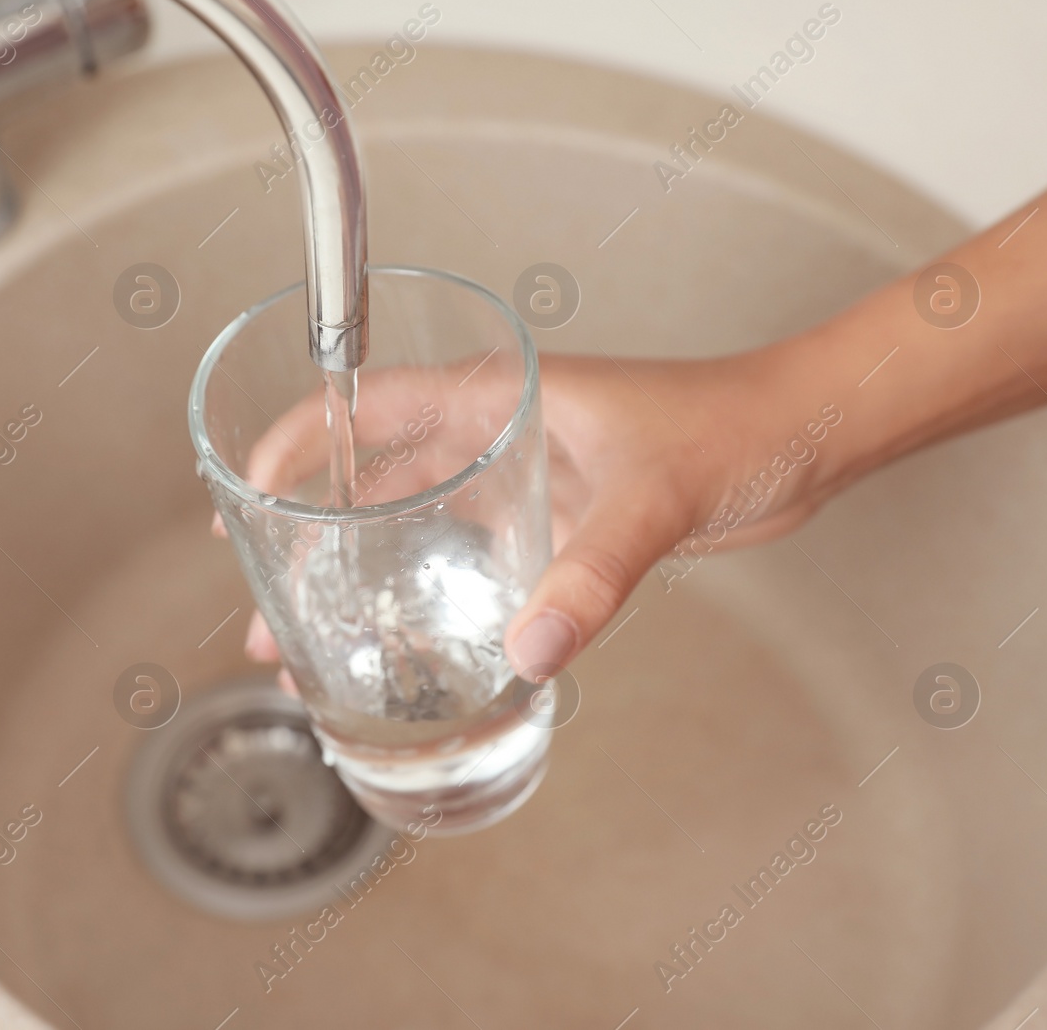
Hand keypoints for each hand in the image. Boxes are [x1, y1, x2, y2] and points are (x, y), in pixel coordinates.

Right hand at [227, 349, 838, 681]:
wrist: (803, 436)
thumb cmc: (735, 423)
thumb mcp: (654, 498)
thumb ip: (592, 575)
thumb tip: (526, 650)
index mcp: (499, 396)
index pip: (365, 405)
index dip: (296, 442)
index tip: (242, 489)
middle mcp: (498, 433)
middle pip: (374, 482)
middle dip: (313, 540)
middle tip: (271, 609)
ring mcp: (523, 478)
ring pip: (417, 526)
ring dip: (365, 578)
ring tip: (322, 643)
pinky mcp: (555, 520)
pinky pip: (470, 558)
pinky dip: (434, 597)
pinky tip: (419, 644)